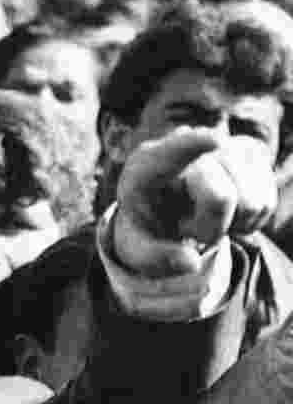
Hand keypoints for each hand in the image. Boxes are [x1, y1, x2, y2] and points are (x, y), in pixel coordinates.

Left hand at [114, 128, 276, 276]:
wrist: (164, 206)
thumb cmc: (148, 226)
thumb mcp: (139, 249)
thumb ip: (156, 259)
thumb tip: (190, 263)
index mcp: (146, 167)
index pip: (171, 154)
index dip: (193, 145)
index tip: (213, 140)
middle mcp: (187, 144)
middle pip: (221, 199)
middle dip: (210, 227)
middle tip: (184, 227)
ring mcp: (222, 144)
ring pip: (251, 204)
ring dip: (230, 223)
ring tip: (202, 213)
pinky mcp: (252, 151)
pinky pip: (265, 203)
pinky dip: (247, 219)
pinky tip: (223, 208)